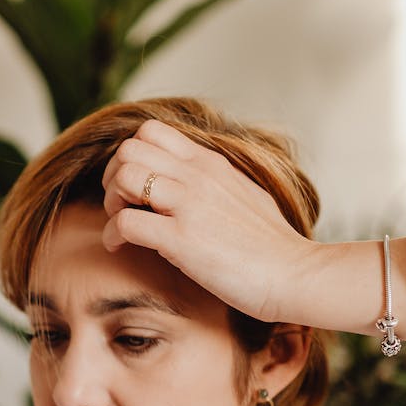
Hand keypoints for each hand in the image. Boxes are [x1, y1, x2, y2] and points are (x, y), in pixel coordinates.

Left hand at [99, 118, 325, 322]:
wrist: (295, 275)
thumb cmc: (271, 246)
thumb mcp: (243, 196)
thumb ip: (214, 183)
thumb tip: (190, 184)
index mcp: (211, 163)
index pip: (151, 131)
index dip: (131, 156)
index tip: (135, 187)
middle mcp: (198, 176)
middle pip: (129, 149)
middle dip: (113, 177)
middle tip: (121, 206)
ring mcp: (189, 205)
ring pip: (124, 176)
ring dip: (111, 202)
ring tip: (121, 226)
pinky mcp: (181, 240)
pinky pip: (125, 222)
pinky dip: (112, 236)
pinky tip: (121, 249)